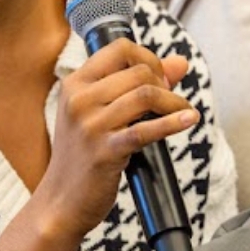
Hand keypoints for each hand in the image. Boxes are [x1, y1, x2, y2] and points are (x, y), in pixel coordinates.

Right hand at [34, 39, 197, 243]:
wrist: (61, 202)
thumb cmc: (83, 156)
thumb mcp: (99, 114)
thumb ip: (137, 84)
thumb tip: (180, 62)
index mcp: (74, 84)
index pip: (120, 48)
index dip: (149, 57)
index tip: (159, 77)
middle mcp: (79, 100)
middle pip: (138, 71)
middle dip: (165, 83)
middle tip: (172, 101)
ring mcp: (90, 125)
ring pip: (146, 95)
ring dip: (175, 103)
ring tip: (184, 113)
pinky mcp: (105, 151)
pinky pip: (148, 129)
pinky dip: (174, 122)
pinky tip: (189, 120)